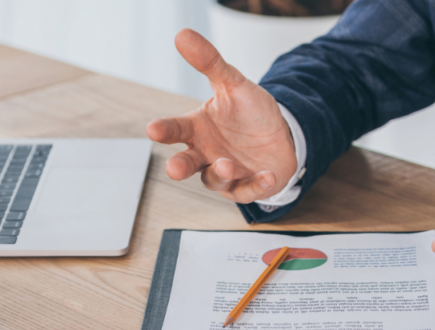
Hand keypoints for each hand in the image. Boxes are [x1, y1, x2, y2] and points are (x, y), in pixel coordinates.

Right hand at [146, 29, 297, 202]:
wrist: (281, 133)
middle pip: (186, 163)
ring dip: (220, 173)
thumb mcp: (233, 83)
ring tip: (228, 164)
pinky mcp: (246, 186)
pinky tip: (265, 175)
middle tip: (174, 169)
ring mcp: (224, 173)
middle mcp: (206, 153)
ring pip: (214, 180)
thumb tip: (182, 34)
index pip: (176, 130)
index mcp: (197, 129)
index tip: (153, 130)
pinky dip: (255, 185)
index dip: (164, 130)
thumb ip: (209, 62)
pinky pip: (247, 190)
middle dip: (179, 167)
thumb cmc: (249, 112)